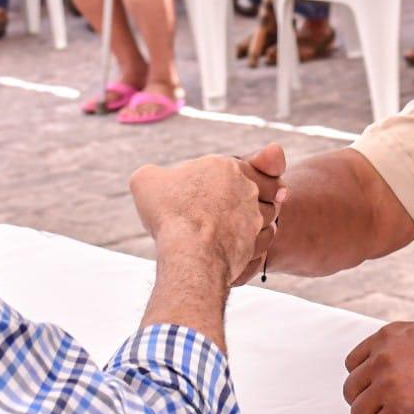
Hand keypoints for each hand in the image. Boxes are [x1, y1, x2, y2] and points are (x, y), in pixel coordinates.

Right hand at [130, 146, 285, 283]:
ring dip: (260, 218)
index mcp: (224, 166)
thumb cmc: (168, 212)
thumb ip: (152, 176)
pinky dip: (259, 241)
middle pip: (263, 187)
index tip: (250, 182)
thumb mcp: (146, 181)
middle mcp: (246, 186)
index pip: (247, 164)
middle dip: (263, 194)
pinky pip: (266, 238)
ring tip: (245, 227)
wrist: (189, 249)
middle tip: (250, 205)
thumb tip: (152, 180)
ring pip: (268, 213)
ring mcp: (254, 214)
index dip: (253, 171)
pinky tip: (246, 245)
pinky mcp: (257, 240)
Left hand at [342, 322, 413, 413]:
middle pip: (352, 391)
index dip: (364, 383)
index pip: (352, 364)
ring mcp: (389, 386)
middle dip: (368, 405)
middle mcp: (383, 359)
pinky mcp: (400, 412)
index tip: (376, 393)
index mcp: (387, 338)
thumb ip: (396, 347)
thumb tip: (378, 364)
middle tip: (386, 412)